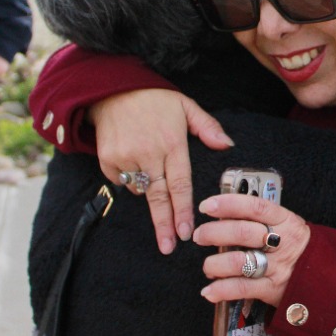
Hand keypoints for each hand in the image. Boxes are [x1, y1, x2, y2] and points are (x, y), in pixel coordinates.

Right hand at [92, 88, 233, 254]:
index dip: (183, 211)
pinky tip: (133, 159)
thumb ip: (207, 127)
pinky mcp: (107, 160)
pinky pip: (121, 181)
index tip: (186, 232)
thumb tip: (227, 145)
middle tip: (169, 247)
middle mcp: (148, 153)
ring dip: (148, 190)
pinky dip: (129, 178)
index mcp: (172, 143)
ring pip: (140, 189)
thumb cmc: (154, 98)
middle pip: (159, 197)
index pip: (180, 184)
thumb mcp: (186, 106)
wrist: (111, 87)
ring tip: (149, 166)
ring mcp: (125, 157)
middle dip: (164, 225)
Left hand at [194, 194, 311, 308]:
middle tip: (199, 235)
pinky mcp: (273, 289)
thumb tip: (225, 212)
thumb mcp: (288, 227)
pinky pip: (242, 288)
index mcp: (285, 221)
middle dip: (214, 233)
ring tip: (208, 266)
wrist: (327, 278)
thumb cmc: (299, 248)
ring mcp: (277, 267)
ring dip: (214, 264)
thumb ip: (262, 220)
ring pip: (238, 261)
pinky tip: (209, 291)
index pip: (255, 207)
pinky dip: (221, 290)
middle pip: (242, 232)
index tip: (207, 206)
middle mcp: (281, 242)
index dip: (229, 204)